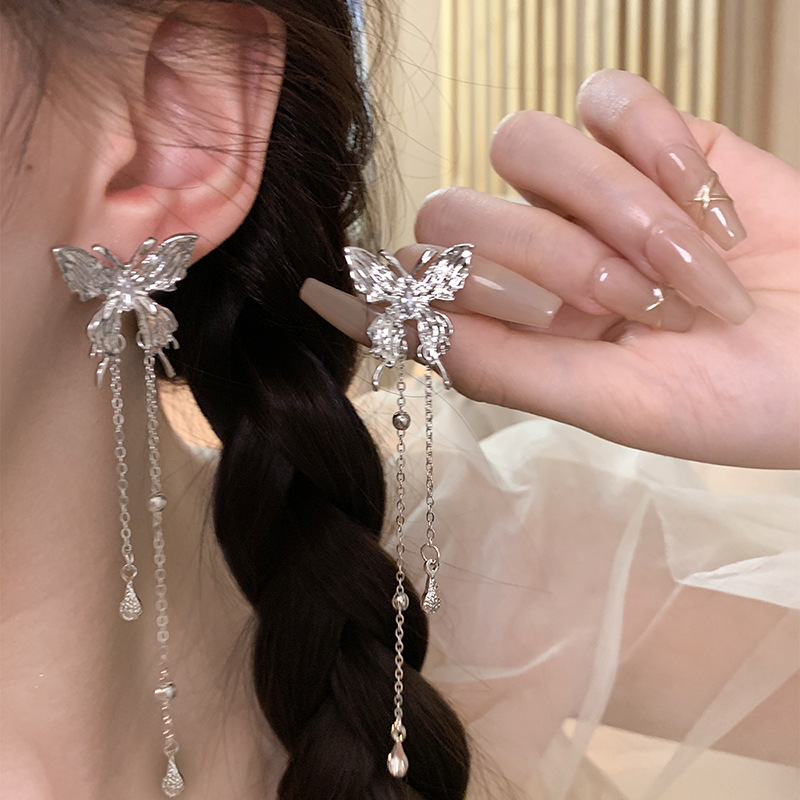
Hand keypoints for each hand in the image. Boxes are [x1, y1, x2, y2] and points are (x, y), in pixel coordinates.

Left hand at [411, 70, 798, 468]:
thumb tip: (388, 325)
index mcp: (507, 322)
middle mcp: (529, 253)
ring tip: (689, 271)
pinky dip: (661, 150)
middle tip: (632, 306)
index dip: (430, 281)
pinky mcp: (650, 138)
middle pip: (457, 208)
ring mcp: (583, 192)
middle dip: (546, 255)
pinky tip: (711, 211)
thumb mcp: (610, 404)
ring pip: (525, 144)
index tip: (472, 305)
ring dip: (616, 209)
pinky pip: (610, 97)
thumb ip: (497, 367)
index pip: (415, 273)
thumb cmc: (727, 399)